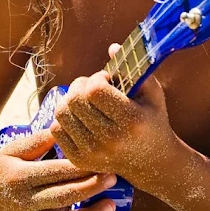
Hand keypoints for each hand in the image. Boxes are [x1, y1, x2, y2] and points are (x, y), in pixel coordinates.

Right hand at [0, 128, 117, 210]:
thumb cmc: (2, 163)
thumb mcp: (15, 147)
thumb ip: (40, 140)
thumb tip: (65, 127)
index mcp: (21, 176)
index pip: (55, 172)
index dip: (80, 168)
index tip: (101, 161)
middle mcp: (25, 201)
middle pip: (62, 197)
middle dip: (90, 189)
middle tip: (112, 178)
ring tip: (110, 207)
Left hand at [49, 46, 177, 186]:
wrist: (153, 163)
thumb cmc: (153, 121)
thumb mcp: (152, 93)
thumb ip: (133, 68)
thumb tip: (111, 47)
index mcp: (131, 120)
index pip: (95, 90)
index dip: (97, 78)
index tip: (106, 80)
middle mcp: (111, 139)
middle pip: (75, 100)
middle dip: (80, 86)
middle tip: (92, 87)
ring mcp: (93, 153)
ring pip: (62, 113)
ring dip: (70, 101)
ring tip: (85, 101)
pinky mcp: (80, 160)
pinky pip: (56, 129)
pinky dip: (65, 118)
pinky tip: (80, 118)